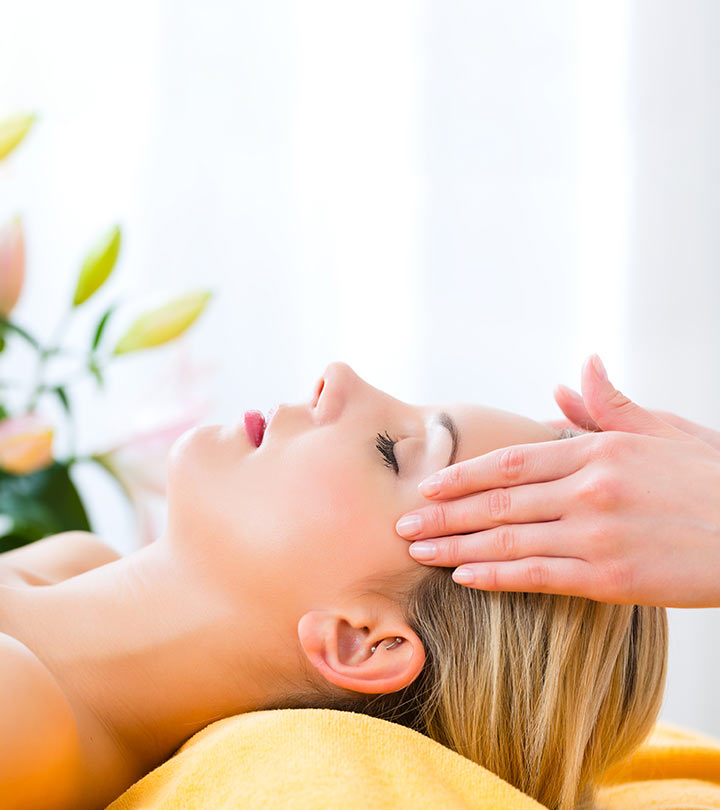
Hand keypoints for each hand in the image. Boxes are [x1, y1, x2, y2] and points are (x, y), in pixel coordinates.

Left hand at [396, 354, 719, 607]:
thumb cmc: (713, 476)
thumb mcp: (662, 429)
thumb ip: (609, 405)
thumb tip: (576, 373)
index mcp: (597, 451)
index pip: (510, 461)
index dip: (461, 474)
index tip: (427, 485)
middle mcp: (588, 489)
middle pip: (495, 501)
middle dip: (442, 514)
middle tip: (400, 524)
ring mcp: (596, 534)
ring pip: (507, 538)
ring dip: (455, 545)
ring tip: (418, 551)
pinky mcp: (611, 579)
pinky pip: (538, 576)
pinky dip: (495, 575)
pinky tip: (463, 576)